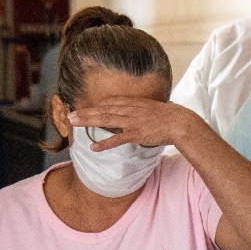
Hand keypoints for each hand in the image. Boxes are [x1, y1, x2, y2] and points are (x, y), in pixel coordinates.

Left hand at [68, 96, 191, 149]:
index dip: (97, 105)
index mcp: (135, 103)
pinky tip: (93, 147)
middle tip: (70, 115)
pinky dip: (105, 143)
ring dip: (88, 121)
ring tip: (73, 124)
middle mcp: (130, 110)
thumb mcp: (158, 108)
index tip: (86, 108)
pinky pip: (117, 139)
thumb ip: (150, 109)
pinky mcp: (136, 133)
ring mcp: (132, 121)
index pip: (112, 102)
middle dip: (86, 112)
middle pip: (103, 110)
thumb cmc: (173, 116)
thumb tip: (155, 107)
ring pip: (105, 120)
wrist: (181, 122)